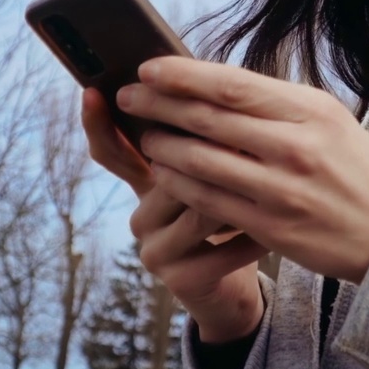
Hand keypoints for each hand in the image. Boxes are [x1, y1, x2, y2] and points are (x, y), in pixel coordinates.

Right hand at [82, 89, 267, 340]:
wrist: (236, 284)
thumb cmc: (232, 214)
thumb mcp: (214, 173)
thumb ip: (202, 139)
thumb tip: (208, 85)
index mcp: (146, 182)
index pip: (112, 150)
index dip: (99, 123)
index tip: (94, 91)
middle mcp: (141, 216)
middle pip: (167, 173)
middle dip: (212, 155)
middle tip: (251, 141)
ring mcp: (155, 251)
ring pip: (198, 208)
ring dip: (240, 193)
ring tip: (271, 181)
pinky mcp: (180, 281)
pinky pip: (220, 249)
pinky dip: (253, 236)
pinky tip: (274, 232)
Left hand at [116, 57, 368, 283]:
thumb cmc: (360, 170)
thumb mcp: (331, 122)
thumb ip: (279, 105)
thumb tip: (216, 85)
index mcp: (312, 110)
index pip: (232, 84)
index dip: (182, 75)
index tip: (149, 66)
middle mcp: (297, 145)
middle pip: (209, 118)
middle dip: (159, 104)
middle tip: (128, 95)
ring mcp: (283, 188)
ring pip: (202, 160)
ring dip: (164, 145)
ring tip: (144, 135)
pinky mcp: (272, 226)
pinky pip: (211, 201)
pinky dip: (181, 184)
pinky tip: (165, 174)